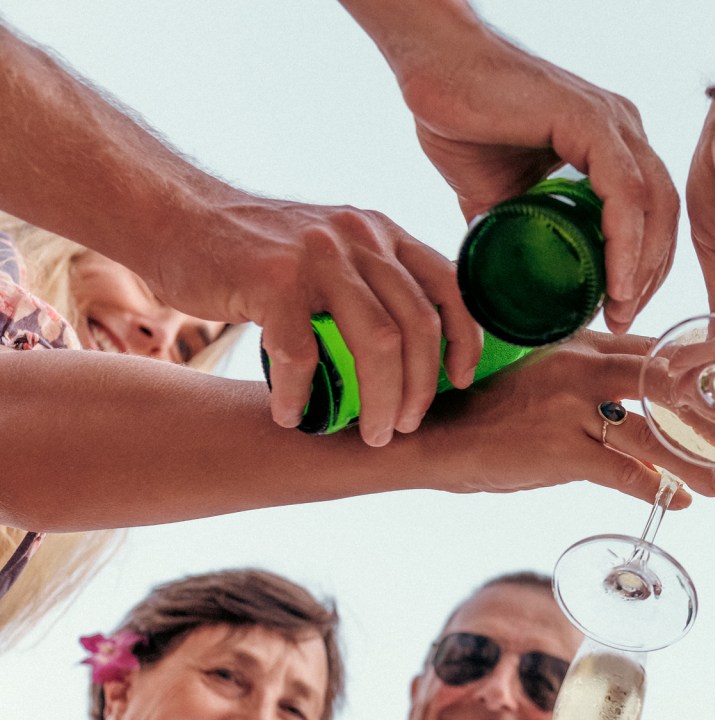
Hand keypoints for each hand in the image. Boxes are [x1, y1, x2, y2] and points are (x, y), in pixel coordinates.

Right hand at [150, 194, 481, 447]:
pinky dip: (299, 394)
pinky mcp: (270, 279)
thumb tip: (419, 345)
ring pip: (376, 343)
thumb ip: (374, 279)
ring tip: (367, 434)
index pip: (451, 287)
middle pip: (417, 326)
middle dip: (419, 388)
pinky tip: (290, 415)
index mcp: (382, 233)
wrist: (173, 215)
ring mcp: (317, 256)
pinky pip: (301, 354)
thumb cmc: (258, 251)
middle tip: (403, 427)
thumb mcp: (333, 247)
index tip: (460, 383)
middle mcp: (359, 237)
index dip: (466, 341)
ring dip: (378, 400)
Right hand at [393, 30, 676, 334]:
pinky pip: (625, 190)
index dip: (644, 267)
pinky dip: (625, 240)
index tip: (619, 309)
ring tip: (618, 307)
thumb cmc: (462, 119)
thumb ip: (516, 233)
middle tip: (621, 317)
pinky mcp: (591, 119)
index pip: (651, 214)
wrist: (429, 68)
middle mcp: (623, 130)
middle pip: (663, 214)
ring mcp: (612, 122)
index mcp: (611, 146)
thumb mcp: (498, 197)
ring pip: (654, 205)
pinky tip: (615, 280)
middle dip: (650, 274)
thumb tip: (513, 288)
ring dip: (642, 265)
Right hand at [417, 328, 714, 504]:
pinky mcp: (561, 447)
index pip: (654, 351)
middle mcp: (581, 366)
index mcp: (582, 344)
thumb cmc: (496, 411)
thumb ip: (595, 384)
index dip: (697, 374)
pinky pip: (622, 469)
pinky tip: (678, 501)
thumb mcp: (547, 380)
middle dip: (708, 414)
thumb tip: (647, 417)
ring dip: (691, 460)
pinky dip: (654, 487)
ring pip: (651, 432)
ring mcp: (572, 407)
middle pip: (664, 384)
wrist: (440, 436)